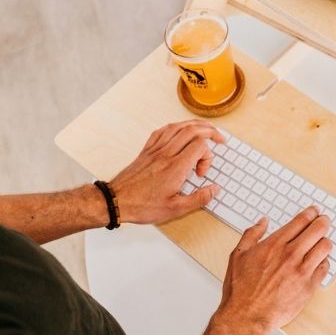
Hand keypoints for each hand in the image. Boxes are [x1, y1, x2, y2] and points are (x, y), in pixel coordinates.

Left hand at [109, 120, 224, 224]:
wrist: (116, 201)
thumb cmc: (143, 206)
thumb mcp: (175, 209)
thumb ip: (199, 199)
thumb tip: (214, 189)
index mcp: (175, 168)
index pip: (200, 145)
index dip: (208, 156)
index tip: (201, 173)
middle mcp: (166, 154)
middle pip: (192, 130)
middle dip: (209, 131)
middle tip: (219, 138)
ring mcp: (155, 150)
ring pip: (178, 127)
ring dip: (194, 125)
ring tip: (205, 128)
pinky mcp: (147, 150)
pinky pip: (162, 130)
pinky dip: (175, 127)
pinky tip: (179, 130)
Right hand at [216, 206, 331, 334]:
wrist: (247, 316)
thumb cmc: (241, 289)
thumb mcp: (238, 255)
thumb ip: (252, 234)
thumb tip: (263, 222)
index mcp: (275, 244)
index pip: (301, 221)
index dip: (310, 213)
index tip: (314, 212)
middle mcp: (291, 255)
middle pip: (318, 229)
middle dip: (323, 222)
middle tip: (323, 221)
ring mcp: (302, 271)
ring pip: (325, 247)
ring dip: (324, 241)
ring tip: (322, 241)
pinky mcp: (309, 287)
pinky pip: (325, 268)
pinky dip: (323, 262)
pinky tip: (318, 262)